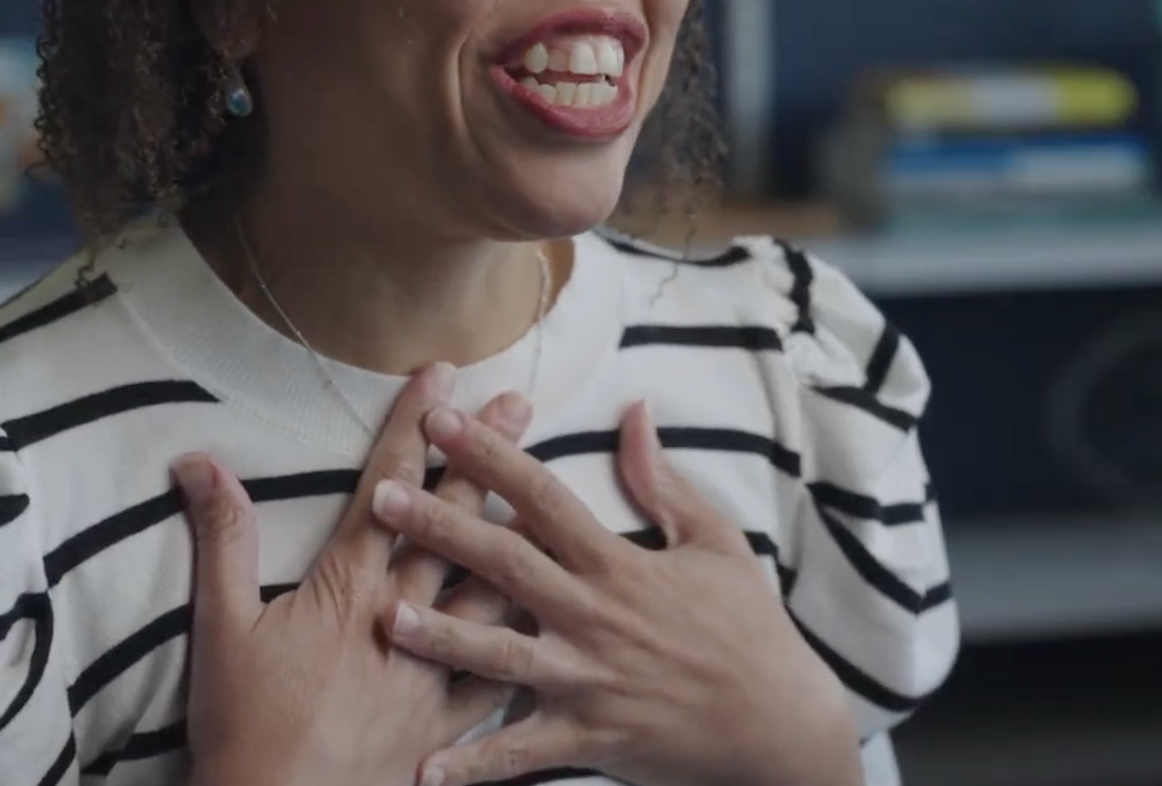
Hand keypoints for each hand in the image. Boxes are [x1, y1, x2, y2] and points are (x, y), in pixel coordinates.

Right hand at [176, 363, 531, 785]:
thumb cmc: (241, 726)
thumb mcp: (220, 626)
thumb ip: (222, 538)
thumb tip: (199, 460)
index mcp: (349, 585)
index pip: (388, 486)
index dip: (412, 425)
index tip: (439, 376)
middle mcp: (403, 615)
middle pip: (454, 521)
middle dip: (485, 457)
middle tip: (518, 403)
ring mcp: (434, 668)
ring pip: (490, 585)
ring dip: (519, 530)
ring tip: (552, 487)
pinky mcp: (448, 721)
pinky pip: (502, 671)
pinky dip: (528, 636)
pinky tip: (559, 611)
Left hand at [372, 402, 860, 785]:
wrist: (780, 722)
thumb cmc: (748, 628)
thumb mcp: (715, 542)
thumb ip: (663, 480)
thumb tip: (635, 412)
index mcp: (620, 565)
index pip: (544, 498)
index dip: (491, 456)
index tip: (441, 422)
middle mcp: (595, 617)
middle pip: (506, 565)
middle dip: (441, 529)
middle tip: (381, 499)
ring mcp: (589, 680)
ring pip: (501, 656)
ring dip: (441, 639)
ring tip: (385, 619)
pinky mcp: (591, 736)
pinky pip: (523, 752)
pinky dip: (476, 765)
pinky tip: (424, 772)